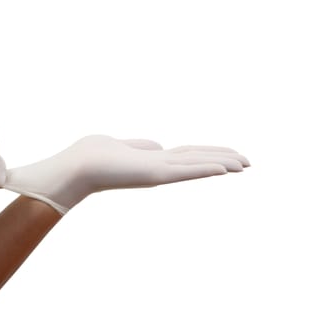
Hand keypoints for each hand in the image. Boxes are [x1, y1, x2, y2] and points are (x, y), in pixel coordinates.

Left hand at [4, 135, 249, 214]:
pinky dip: (205, 170)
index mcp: (154, 159)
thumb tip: (160, 145)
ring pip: (197, 165)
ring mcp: (159, 170)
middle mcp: (160, 166)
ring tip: (245, 164)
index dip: (209, 154)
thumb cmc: (93, 156)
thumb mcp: (124, 145)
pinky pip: (185, 171)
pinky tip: (225, 170)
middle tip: (248, 162)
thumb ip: (143, 145)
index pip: (188, 155)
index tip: (228, 157)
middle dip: (223, 159)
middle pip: (198, 159)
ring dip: (222, 164)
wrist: (75, 168)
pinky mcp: (154, 174)